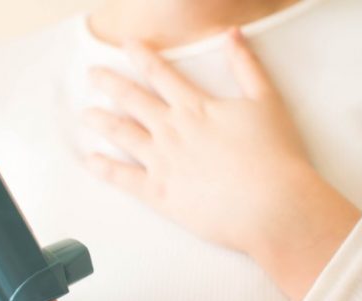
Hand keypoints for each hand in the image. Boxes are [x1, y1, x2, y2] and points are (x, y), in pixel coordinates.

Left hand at [82, 28, 361, 300]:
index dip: (141, 56)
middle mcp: (172, 130)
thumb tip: (232, 34)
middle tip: (93, 73)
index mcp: (195, 107)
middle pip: (132, 99)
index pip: (160, 74)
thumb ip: (247, 66)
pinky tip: (91, 160)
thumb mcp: (267, 101)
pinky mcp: (159, 193)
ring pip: (122, 134)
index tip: (126, 45)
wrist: (272, 206)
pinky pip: (123, 178)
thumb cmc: (275, 156)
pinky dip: (104, 168)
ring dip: (102, 121)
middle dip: (110, 83)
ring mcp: (161, 162)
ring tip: (86, 114)